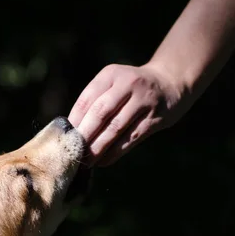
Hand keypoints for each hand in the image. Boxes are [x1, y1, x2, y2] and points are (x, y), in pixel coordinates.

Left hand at [68, 63, 189, 166]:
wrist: (170, 83)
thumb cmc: (131, 89)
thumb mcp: (113, 83)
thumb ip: (95, 101)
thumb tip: (71, 131)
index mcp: (111, 74)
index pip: (87, 99)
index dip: (75, 120)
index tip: (64, 138)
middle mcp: (128, 84)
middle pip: (101, 113)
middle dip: (85, 135)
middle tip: (73, 152)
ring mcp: (144, 101)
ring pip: (116, 128)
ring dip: (98, 147)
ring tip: (86, 161)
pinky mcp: (155, 118)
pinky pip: (131, 138)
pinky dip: (115, 152)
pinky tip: (103, 161)